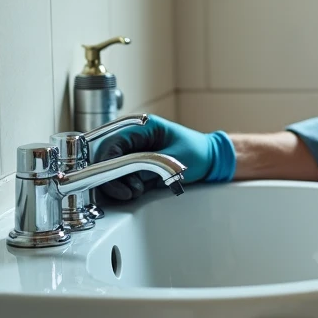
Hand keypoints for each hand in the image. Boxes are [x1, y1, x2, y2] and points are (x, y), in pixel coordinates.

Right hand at [93, 115, 234, 200]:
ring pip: (112, 168)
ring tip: (136, 192)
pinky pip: (122, 175)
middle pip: (108, 157)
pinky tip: (137, 191)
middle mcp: (135, 137)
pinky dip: (125, 185)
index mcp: (142, 126)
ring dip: (119, 183)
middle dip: (113, 177)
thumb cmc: (197, 152)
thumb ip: (149, 165)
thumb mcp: (174, 159)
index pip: (113, 142)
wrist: (210, 159)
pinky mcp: (137, 164)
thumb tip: (126, 175)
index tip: (109, 178)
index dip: (107, 161)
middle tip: (128, 192)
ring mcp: (134, 150)